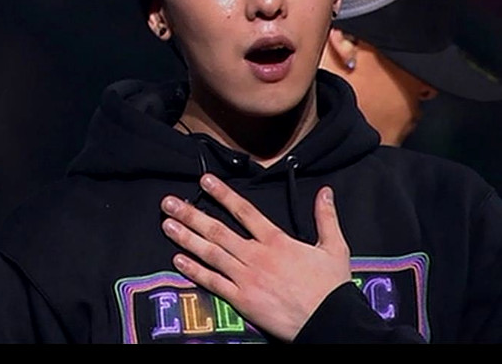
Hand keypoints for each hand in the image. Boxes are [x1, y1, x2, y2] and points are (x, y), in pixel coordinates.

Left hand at [160, 174, 351, 341]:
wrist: (328, 322)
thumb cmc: (331, 286)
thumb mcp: (334, 246)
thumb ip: (326, 217)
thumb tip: (325, 191)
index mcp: (276, 240)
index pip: (244, 211)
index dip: (223, 194)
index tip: (205, 181)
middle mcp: (256, 255)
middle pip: (218, 231)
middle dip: (191, 214)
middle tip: (169, 202)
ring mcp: (246, 278)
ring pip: (210, 254)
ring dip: (186, 238)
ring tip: (167, 224)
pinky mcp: (242, 300)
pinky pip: (214, 283)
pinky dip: (195, 271)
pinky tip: (178, 260)